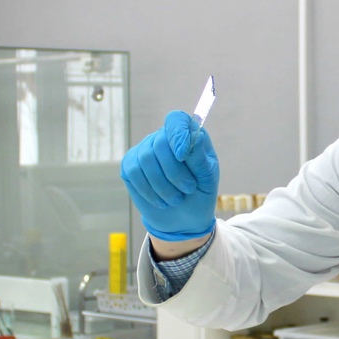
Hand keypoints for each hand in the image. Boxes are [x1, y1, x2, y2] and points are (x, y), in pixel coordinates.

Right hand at [120, 110, 219, 240]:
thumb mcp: (207, 178)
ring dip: (162, 185)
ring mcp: (145, 150)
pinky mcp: (130, 166)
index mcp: (187, 135)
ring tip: (176, 199)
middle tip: (188, 189)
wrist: (184, 219)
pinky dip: (148, 190)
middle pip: (160, 143)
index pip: (176, 120)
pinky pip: (133, 171)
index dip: (178, 134)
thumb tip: (194, 138)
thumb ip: (200, 158)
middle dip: (174, 171)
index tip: (183, 156)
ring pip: (146, 159)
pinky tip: (160, 201)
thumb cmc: (199, 194)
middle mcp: (164, 138)